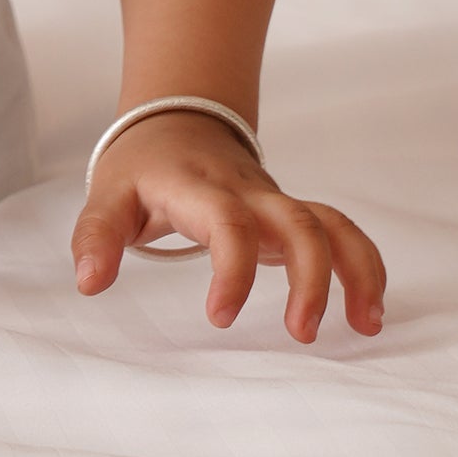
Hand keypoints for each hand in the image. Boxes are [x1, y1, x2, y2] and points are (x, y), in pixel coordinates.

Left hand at [70, 110, 387, 342]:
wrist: (174, 123)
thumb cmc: (140, 167)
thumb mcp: (108, 194)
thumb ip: (96, 236)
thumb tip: (89, 282)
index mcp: (198, 188)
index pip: (226, 222)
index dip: (231, 270)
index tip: (220, 318)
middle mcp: (246, 192)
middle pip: (297, 222)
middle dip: (310, 277)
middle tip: (300, 333)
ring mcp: (274, 200)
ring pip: (331, 223)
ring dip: (355, 271)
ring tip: (365, 325)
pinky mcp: (290, 213)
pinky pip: (340, 231)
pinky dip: (364, 265)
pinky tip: (369, 312)